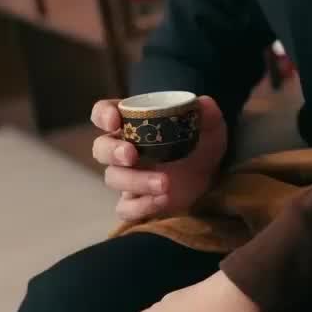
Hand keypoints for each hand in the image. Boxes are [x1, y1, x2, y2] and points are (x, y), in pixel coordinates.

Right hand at [91, 94, 226, 224]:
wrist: (210, 177)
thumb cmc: (199, 144)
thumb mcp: (210, 128)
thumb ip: (208, 114)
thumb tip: (203, 103)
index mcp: (133, 123)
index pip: (104, 112)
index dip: (103, 114)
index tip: (114, 119)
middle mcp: (123, 149)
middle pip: (101, 148)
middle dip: (112, 151)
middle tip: (131, 154)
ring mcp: (127, 177)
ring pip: (113, 178)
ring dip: (135, 181)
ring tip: (164, 183)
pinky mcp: (136, 202)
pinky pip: (125, 208)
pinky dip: (141, 206)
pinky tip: (163, 200)